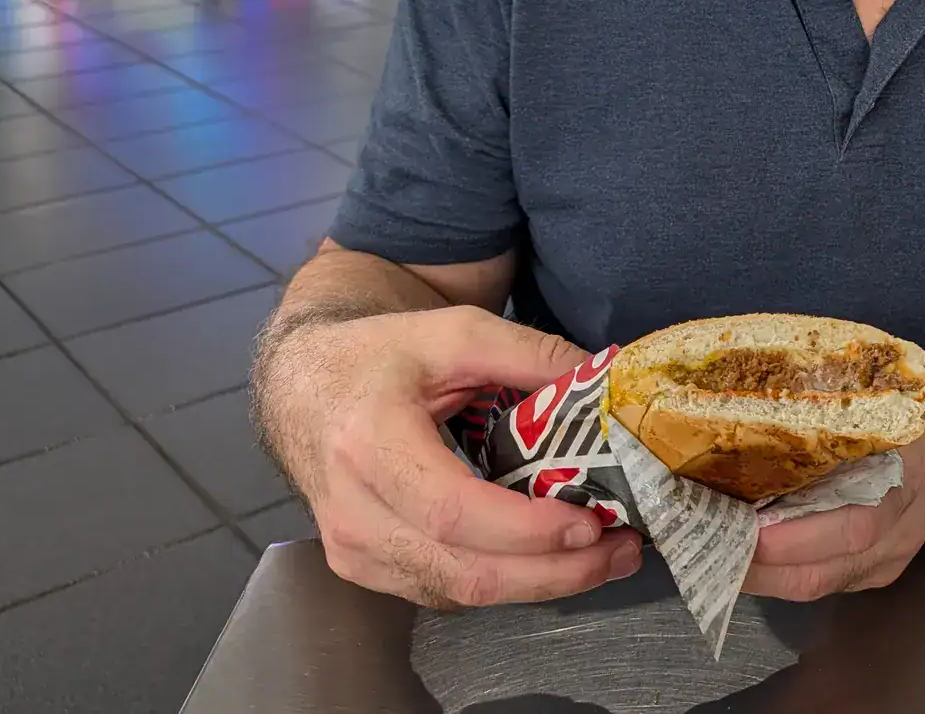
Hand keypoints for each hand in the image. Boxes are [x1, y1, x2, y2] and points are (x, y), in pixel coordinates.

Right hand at [254, 304, 642, 608]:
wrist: (304, 382)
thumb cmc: (381, 355)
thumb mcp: (457, 331)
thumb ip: (532, 353)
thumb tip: (610, 378)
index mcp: (369, 443)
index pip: (452, 511)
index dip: (525, 530)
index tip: (589, 523)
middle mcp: (352, 510)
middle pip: (460, 572)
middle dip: (551, 573)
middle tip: (620, 550)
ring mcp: (352, 549)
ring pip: (456, 592)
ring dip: (538, 584)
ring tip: (605, 558)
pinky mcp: (363, 567)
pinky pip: (442, 590)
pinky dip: (504, 581)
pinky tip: (551, 561)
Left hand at [742, 378, 924, 600]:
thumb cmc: (904, 411)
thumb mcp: (876, 402)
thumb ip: (828, 417)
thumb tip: (756, 413)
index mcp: (904, 480)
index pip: (853, 526)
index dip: (796, 536)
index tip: (745, 527)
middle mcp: (899, 533)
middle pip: (826, 571)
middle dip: (763, 568)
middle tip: (713, 546)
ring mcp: (890, 560)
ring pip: (820, 585)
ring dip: (765, 577)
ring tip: (720, 555)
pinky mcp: (879, 572)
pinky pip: (826, 583)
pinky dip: (783, 575)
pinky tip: (752, 558)